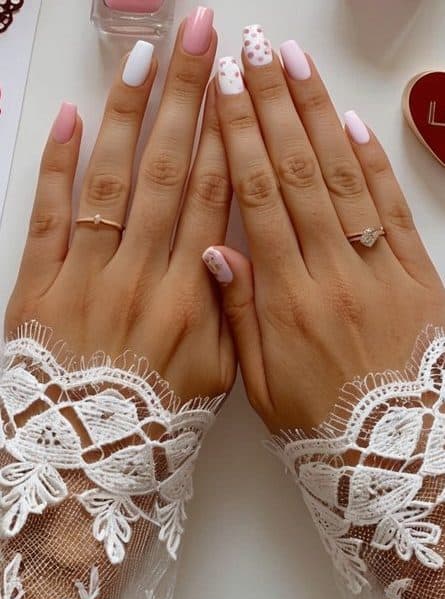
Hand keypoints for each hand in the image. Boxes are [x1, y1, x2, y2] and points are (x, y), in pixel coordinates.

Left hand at [6, 11, 234, 402]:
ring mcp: (84, 278)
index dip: (223, 136)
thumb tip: (230, 248)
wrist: (86, 459)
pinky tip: (72, 120)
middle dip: (186, 98)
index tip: (233, 86)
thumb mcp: (217, 377)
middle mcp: (139, 277)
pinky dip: (58, 167)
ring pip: (112, 183)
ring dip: (128, 115)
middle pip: (168, 172)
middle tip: (197, 36)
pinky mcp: (37, 287)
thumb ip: (231, 311)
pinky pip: (48, 217)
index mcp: (189, 298)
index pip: (211, 198)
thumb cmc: (156, 420)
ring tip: (145, 56)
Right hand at [203, 30, 444, 431]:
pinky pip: (392, 210)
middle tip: (253, 53)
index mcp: (288, 303)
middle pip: (296, 175)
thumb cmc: (322, 423)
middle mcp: (333, 276)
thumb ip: (240, 316)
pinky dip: (371, 164)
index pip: (258, 202)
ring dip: (317, 117)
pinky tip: (351, 123)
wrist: (394, 454)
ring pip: (342, 180)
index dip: (240, 141)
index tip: (224, 93)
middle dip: (272, 107)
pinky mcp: (417, 276)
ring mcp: (380, 271)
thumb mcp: (262, 384)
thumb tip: (217, 251)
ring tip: (295, 66)